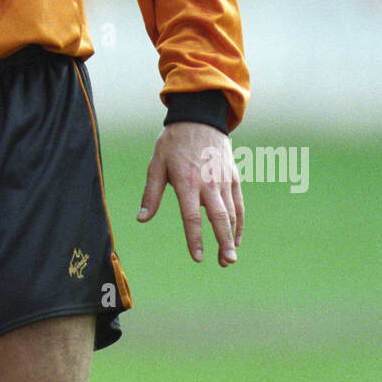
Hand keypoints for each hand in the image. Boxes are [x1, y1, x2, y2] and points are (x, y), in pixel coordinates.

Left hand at [138, 121, 242, 265]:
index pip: (192, 216)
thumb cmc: (173, 143)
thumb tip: (142, 219)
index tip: (198, 258)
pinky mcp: (233, 177)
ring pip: (232, 213)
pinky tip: (236, 238)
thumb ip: (151, 194)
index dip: (195, 238)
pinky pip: (239, 203)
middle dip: (223, 242)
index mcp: (187, 182)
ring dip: (232, 237)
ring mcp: (224, 180)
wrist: (199, 118)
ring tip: (229, 258)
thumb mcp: (156, 164)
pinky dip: (239, 222)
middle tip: (226, 263)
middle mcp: (209, 183)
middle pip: (219, 217)